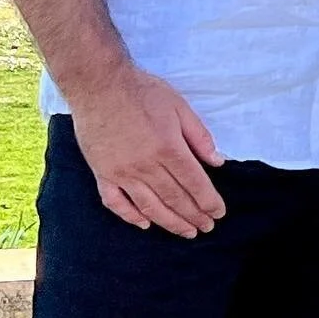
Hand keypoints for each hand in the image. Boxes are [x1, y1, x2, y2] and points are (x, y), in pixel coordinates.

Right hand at [69, 64, 226, 237]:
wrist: (99, 86)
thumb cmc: (143, 92)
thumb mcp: (180, 107)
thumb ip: (200, 136)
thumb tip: (218, 162)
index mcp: (168, 148)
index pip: (194, 183)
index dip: (208, 201)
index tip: (219, 214)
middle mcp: (146, 166)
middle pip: (174, 198)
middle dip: (194, 216)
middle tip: (207, 227)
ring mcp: (121, 173)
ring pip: (149, 206)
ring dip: (170, 222)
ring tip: (186, 232)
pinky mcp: (102, 174)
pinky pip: (116, 202)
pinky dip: (131, 216)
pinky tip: (145, 224)